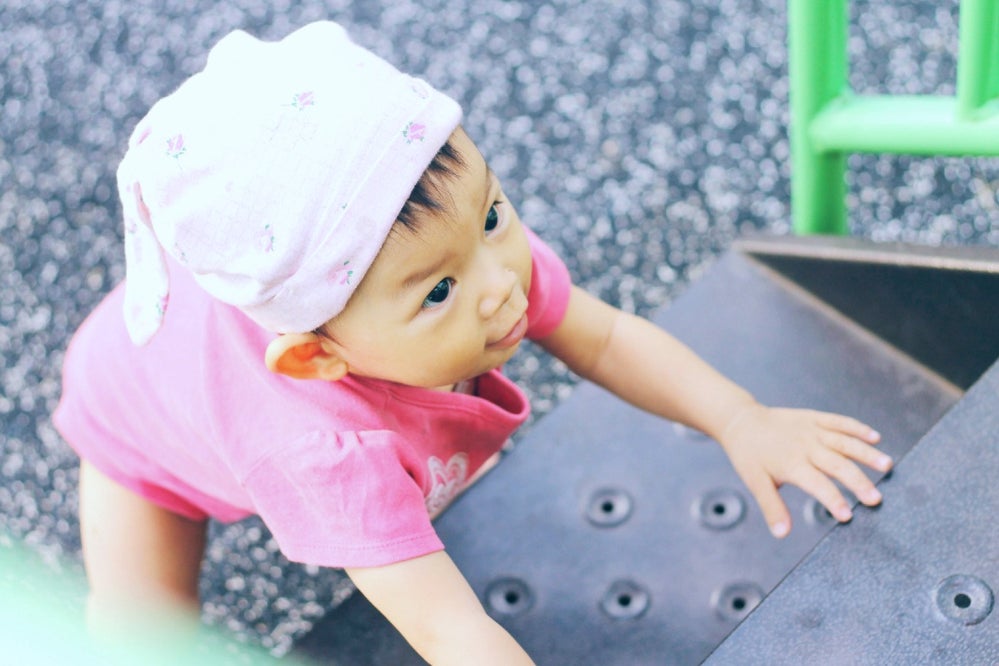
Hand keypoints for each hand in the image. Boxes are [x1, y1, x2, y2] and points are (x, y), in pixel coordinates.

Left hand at [717, 404, 891, 537]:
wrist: (741, 421)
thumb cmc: (749, 455)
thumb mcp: (756, 482)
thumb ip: (772, 507)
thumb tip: (782, 533)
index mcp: (792, 464)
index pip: (817, 484)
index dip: (833, 500)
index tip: (848, 516)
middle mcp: (806, 446)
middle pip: (837, 465)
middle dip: (858, 482)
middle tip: (876, 498)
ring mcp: (812, 430)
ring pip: (844, 441)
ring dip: (866, 453)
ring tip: (887, 465)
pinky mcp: (814, 417)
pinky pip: (839, 421)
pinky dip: (857, 428)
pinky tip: (876, 437)